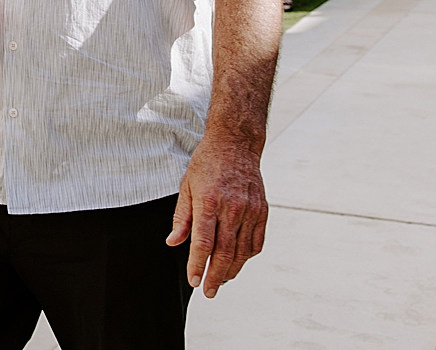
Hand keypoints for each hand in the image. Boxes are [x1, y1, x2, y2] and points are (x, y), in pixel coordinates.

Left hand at [166, 130, 268, 295]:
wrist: (235, 143)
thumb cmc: (207, 164)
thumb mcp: (187, 186)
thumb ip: (181, 218)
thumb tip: (173, 243)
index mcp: (209, 201)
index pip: (203, 243)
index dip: (197, 265)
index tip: (193, 281)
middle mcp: (231, 208)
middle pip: (224, 253)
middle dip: (215, 277)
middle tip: (208, 291)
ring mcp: (250, 210)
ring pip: (241, 252)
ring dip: (231, 271)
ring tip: (221, 280)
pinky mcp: (262, 211)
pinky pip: (256, 243)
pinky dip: (246, 257)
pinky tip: (237, 261)